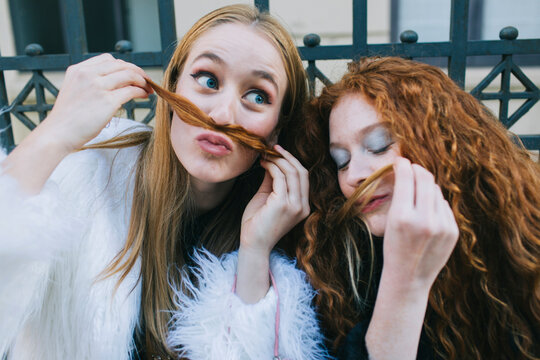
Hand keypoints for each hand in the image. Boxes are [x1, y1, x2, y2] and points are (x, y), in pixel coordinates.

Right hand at [45, 53, 152, 151]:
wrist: (58, 134)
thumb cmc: (68, 119)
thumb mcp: (75, 91)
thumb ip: (90, 83)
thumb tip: (116, 84)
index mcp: (78, 70)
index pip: (108, 59)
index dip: (124, 66)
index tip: (133, 75)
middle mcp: (87, 74)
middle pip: (121, 65)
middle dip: (137, 72)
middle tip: (146, 81)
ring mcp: (97, 86)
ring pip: (129, 75)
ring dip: (142, 81)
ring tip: (148, 89)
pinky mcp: (107, 101)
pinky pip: (131, 90)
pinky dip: (141, 91)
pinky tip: (144, 96)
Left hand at [236, 145, 309, 302]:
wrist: (253, 244)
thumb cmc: (257, 223)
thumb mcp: (267, 198)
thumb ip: (272, 181)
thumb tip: (271, 161)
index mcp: (302, 206)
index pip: (303, 177)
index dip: (292, 161)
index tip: (278, 152)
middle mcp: (303, 206)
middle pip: (301, 172)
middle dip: (287, 157)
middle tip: (273, 148)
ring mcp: (295, 206)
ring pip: (292, 172)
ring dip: (278, 160)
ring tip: (266, 155)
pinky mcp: (283, 204)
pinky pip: (280, 178)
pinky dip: (272, 167)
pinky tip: (263, 164)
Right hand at [382, 157, 458, 291]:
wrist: (408, 278)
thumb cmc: (394, 248)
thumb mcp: (390, 222)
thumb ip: (402, 196)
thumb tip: (410, 170)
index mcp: (402, 216)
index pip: (407, 177)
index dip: (403, 165)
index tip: (401, 161)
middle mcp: (424, 219)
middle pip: (425, 179)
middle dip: (417, 170)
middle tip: (411, 168)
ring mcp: (441, 226)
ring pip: (436, 191)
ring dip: (426, 188)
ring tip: (416, 197)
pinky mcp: (453, 231)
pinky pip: (444, 205)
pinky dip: (435, 204)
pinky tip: (427, 214)